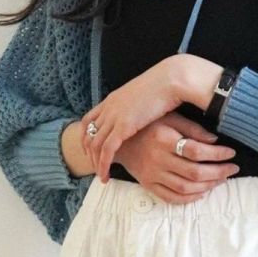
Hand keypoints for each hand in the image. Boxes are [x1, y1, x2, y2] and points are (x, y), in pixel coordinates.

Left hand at [78, 58, 188, 181]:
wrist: (171, 80)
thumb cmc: (167, 86)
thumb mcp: (145, 97)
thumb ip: (138, 107)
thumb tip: (144, 115)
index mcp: (113, 99)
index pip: (89, 119)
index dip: (86, 136)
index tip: (90, 150)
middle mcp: (109, 107)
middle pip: (88, 134)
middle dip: (89, 153)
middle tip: (94, 167)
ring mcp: (114, 116)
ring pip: (95, 145)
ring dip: (96, 163)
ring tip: (102, 177)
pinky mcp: (123, 126)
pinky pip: (106, 150)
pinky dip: (103, 165)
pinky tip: (106, 175)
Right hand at [114, 113, 239, 202]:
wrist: (119, 141)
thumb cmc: (149, 126)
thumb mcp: (169, 117)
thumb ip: (192, 128)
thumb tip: (215, 140)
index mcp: (163, 139)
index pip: (196, 151)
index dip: (217, 154)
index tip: (231, 153)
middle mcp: (157, 159)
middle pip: (194, 173)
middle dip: (218, 173)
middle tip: (232, 169)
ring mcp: (152, 175)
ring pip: (186, 188)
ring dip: (208, 186)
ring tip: (221, 179)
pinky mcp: (149, 185)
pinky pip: (172, 198)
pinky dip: (190, 198)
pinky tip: (202, 191)